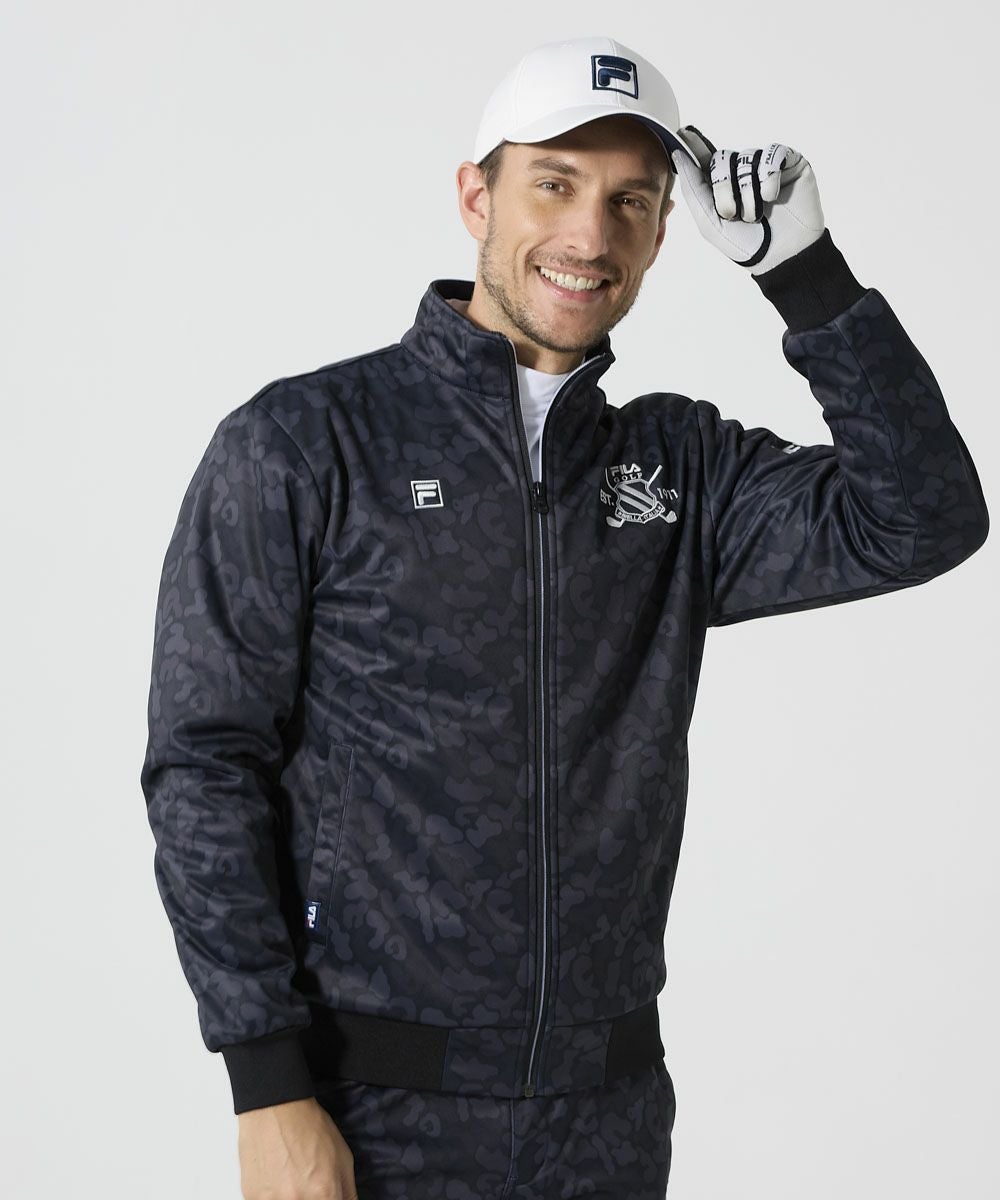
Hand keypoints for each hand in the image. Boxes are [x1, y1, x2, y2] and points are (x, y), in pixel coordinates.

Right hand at [237, 1096, 359, 1199]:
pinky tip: (277, 1178)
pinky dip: (274, 1196)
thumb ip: (348, 1192)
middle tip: (308, 1183)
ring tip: (291, 1178)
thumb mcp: (342, 1156)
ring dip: (292, 1196)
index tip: (327, 1196)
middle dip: (312, 1197)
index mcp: (324, 1192)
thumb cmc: (307, 1126)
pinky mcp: (252, 1198)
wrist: (274, 1108)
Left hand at [672, 125, 825, 274]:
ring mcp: (765, 166)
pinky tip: (771, 196)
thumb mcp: (710, 222)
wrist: (782, 257)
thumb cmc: (746, 244)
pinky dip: (769, 176)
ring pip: (746, 158)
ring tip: (756, 215)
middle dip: (723, 187)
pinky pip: (773, 154)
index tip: (681, 134)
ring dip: (748, 192)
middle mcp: (741, 172)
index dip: (693, 145)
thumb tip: (677, 155)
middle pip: (721, 158)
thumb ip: (693, 190)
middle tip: (732, 214)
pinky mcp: (789, 162)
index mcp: (720, 186)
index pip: (704, 158)